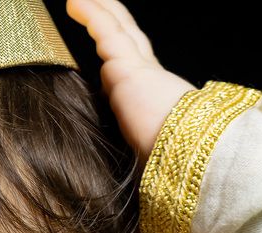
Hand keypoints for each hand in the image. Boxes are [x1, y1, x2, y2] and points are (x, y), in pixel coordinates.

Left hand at [66, 0, 194, 163]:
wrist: (189, 161)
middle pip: (129, 41)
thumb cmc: (173, 170)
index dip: (119, 64)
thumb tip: (130, 186)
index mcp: (157, 101)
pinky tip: (72, 2)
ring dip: (101, 12)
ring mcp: (140, 70)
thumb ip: (138, 159)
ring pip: (118, 30)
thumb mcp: (150, 163)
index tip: (107, 65)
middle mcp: (151, 79)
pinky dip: (91, 14)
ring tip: (79, 0)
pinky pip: (105, 31)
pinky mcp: (128, 68)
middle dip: (113, 23)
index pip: (135, 74)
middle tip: (96, 8)